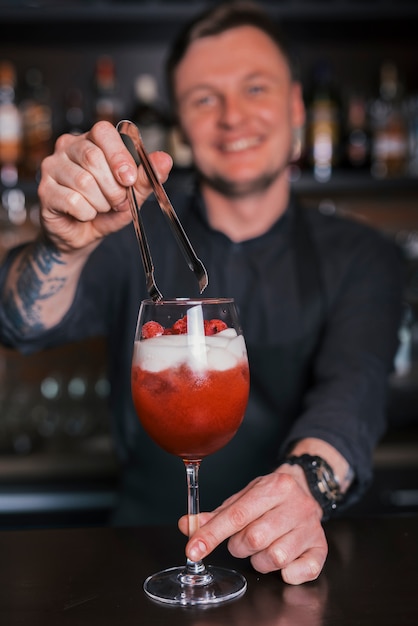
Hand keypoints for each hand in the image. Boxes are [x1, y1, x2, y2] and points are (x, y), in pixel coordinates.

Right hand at [38, 121, 172, 252]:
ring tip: (100, 208)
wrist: (82, 235)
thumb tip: (164, 159)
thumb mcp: (132, 193)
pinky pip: (72, 200)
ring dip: (100, 203)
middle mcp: (68, 147)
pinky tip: (84, 214)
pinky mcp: (45, 190)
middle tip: (117, 201)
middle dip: (113, 188)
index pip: (104, 131)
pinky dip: (86, 213)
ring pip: (84, 182)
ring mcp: (52, 167)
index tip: (130, 179)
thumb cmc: (105, 208)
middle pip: (93, 158)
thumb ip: (147, 176)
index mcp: (91, 141)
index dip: (119, 155)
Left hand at [178, 466, 326, 584]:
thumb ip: (216, 515)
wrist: (307, 489)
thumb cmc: (271, 498)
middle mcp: (297, 504)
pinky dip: (288, 572)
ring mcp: (311, 527)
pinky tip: (284, 560)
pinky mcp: (321, 547)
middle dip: (240, 546)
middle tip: (243, 540)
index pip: (237, 515)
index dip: (212, 535)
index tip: (193, 549)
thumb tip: (188, 525)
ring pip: (275, 557)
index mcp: (275, 486)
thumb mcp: (244, 498)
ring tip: (263, 548)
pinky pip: (302, 571)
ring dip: (261, 560)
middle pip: (255, 538)